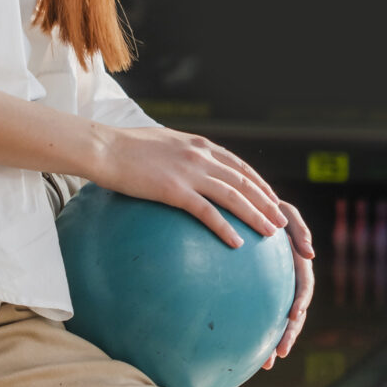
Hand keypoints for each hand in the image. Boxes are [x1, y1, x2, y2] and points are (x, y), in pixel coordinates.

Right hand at [98, 125, 285, 248]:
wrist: (103, 148)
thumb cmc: (126, 148)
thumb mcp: (163, 143)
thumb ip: (182, 154)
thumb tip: (189, 167)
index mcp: (199, 145)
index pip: (240, 166)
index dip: (260, 184)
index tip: (273, 199)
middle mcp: (200, 156)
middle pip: (244, 182)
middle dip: (267, 202)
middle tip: (282, 221)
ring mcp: (189, 172)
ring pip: (233, 197)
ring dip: (256, 216)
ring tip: (271, 233)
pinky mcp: (174, 190)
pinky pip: (207, 212)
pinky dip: (225, 228)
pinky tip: (237, 243)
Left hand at [262, 202, 314, 365]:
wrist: (250, 211)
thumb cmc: (270, 209)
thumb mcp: (287, 213)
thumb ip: (300, 229)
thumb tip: (311, 254)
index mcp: (299, 264)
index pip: (304, 287)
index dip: (301, 301)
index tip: (294, 314)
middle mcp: (291, 280)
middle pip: (294, 313)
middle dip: (288, 334)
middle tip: (279, 353)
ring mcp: (278, 288)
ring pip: (280, 320)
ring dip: (277, 341)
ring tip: (267, 363)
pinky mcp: (264, 292)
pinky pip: (264, 314)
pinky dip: (260, 331)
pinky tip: (249, 351)